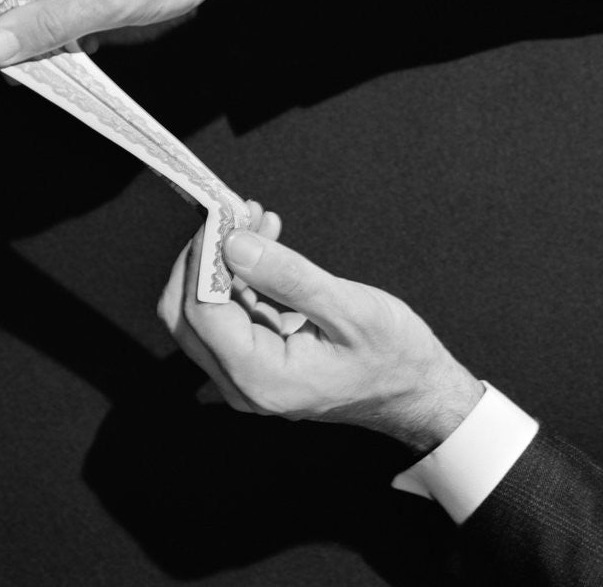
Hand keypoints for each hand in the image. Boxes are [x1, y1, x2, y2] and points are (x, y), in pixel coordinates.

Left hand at [158, 208, 485, 454]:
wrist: (415, 390)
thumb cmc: (394, 356)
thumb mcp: (350, 309)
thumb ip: (288, 277)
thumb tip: (233, 244)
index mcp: (262, 379)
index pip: (201, 312)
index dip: (202, 258)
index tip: (219, 213)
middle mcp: (243, 384)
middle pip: (187, 315)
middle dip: (205, 256)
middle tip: (233, 211)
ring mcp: (246, 376)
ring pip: (205, 310)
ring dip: (222, 259)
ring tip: (254, 217)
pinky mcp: (255, 360)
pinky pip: (229, 312)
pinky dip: (238, 273)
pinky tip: (262, 240)